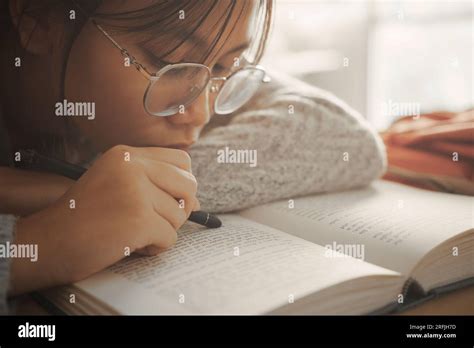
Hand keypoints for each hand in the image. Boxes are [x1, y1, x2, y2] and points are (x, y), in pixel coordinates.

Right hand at [9, 145, 199, 295]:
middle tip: (155, 220)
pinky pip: (170, 237)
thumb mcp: (115, 185)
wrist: (48, 242)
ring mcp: (136, 191)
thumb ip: (153, 184)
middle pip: (188, 185)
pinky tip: (131, 245)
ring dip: (162, 231)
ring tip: (133, 233)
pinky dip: (155, 247)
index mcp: (126, 154)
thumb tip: (196, 202)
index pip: (181, 159)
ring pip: (180, 215)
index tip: (169, 199)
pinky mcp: (139, 218)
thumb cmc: (83, 217)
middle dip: (179, 208)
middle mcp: (132, 166)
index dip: (182, 183)